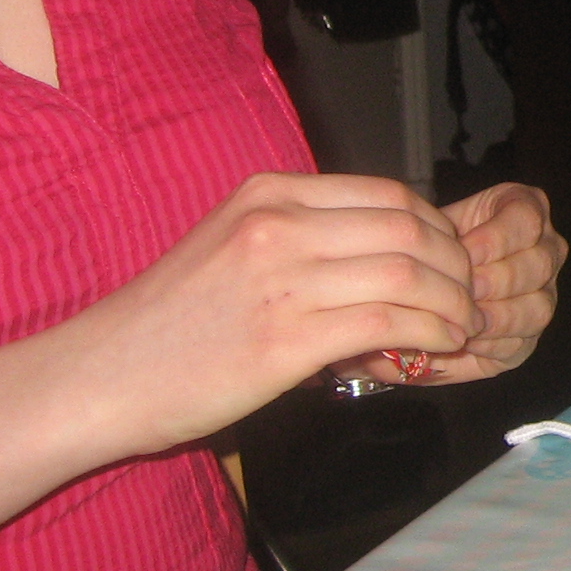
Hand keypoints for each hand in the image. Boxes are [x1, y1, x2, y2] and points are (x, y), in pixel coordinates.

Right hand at [61, 173, 478, 451]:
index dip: (437, 228)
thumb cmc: (167, 322)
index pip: (388, 194)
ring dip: (453, 303)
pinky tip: (438, 348)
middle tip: (470, 295)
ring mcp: (283, 280)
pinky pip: (389, 323)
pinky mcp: (287, 340)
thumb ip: (302, 236)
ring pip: (409, 273)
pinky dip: (430, 333)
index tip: (452, 259)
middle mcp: (278, 225)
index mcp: (268, 194)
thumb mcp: (233, 245)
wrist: (100, 376)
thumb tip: (386, 251)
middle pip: (409, 228)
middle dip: (456, 264)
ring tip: (463, 326)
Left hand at [398, 182, 563, 381]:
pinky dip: (492, 343)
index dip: (497, 238)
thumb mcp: (435, 229)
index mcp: (527, 211)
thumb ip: (439, 235)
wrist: (428, 283)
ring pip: (538, 307)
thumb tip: (434, 253)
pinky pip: (521, 342)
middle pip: (538, 265)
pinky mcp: (530, 336)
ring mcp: (545, 295)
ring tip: (464, 319)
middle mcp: (547, 251)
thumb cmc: (435, 248)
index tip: (464, 252)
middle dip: (497, 280)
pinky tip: (466, 340)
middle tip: (464, 290)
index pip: (527, 220)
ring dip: (498, 316)